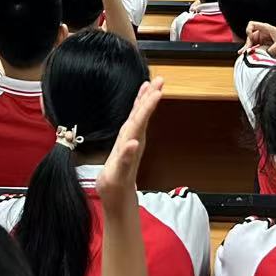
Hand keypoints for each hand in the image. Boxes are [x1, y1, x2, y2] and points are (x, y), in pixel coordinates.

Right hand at [95, 78, 163, 212]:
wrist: (118, 196)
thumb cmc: (116, 185)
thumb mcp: (118, 174)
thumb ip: (125, 158)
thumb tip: (133, 143)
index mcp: (130, 142)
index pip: (140, 119)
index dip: (147, 104)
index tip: (156, 90)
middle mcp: (133, 138)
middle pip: (142, 114)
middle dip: (150, 96)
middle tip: (159, 79)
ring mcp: (131, 140)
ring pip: (139, 116)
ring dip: (144, 100)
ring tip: (150, 84)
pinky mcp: (127, 142)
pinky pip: (133, 121)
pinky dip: (136, 109)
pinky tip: (140, 99)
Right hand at [239, 21, 275, 57]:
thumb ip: (273, 49)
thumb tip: (266, 55)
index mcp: (266, 28)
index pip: (252, 24)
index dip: (249, 30)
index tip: (250, 36)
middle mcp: (262, 33)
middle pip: (250, 36)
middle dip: (247, 43)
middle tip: (246, 51)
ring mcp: (262, 40)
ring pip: (251, 43)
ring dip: (247, 49)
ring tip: (242, 54)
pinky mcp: (263, 46)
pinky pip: (254, 48)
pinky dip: (250, 52)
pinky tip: (244, 55)